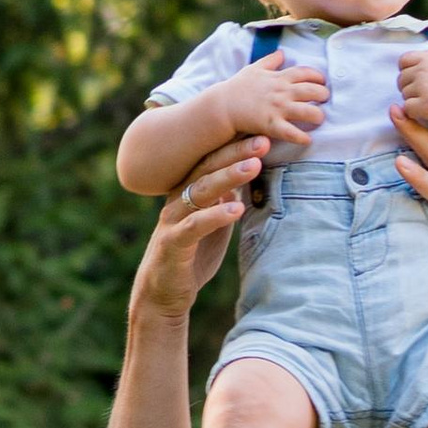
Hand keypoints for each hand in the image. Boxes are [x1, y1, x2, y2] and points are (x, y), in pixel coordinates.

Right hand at [130, 144, 261, 321]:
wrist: (163, 294)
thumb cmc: (191, 256)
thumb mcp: (213, 223)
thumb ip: (225, 199)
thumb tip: (248, 174)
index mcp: (188, 191)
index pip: (213, 161)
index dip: (236, 146)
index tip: (263, 133)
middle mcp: (177, 199)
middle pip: (207, 168)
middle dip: (236, 153)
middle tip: (262, 141)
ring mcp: (173, 220)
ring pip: (201, 191)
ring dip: (229, 177)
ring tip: (254, 166)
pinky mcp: (172, 244)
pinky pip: (195, 226)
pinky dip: (216, 216)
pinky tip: (237, 209)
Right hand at [225, 59, 327, 147]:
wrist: (223, 105)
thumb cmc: (238, 87)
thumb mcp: (254, 68)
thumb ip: (270, 60)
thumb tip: (281, 52)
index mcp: (278, 78)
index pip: (304, 73)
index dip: (317, 76)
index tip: (322, 81)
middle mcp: (281, 92)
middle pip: (311, 91)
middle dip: (323, 94)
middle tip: (326, 99)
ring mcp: (277, 108)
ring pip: (306, 111)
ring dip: (318, 115)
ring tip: (321, 118)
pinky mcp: (271, 125)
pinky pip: (291, 132)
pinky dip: (302, 137)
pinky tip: (308, 140)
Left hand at [396, 41, 427, 128]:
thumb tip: (412, 59)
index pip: (403, 61)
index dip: (406, 71)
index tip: (416, 80)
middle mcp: (424, 70)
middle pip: (401, 80)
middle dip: (409, 88)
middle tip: (425, 95)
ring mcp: (424, 87)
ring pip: (404, 95)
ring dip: (413, 100)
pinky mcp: (425, 104)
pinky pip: (408, 109)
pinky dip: (415, 113)